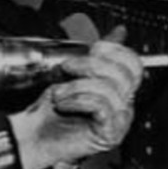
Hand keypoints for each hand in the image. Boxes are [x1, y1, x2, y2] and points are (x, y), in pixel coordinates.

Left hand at [8, 26, 142, 168]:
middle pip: (123, 75)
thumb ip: (100, 55)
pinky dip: (77, 100)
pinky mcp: (109, 134)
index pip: (134, 65)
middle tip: (67, 68)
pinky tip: (64, 104)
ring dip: (77, 86)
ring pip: (110, 90)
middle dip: (90, 65)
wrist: (33, 135)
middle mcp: (123, 106)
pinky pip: (100, 107)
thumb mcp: (75, 73)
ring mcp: (118, 122)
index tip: (94, 47)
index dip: (115, 51)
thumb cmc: (51, 109)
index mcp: (120, 90)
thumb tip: (119, 33)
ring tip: (59, 92)